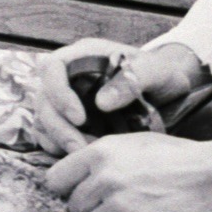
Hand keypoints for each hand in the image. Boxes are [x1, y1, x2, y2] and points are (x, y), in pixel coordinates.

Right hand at [33, 40, 208, 155]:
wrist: (169, 88)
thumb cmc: (161, 73)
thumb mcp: (155, 71)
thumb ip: (130, 82)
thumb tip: (101, 103)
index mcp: (83, 55)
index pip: (52, 67)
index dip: (58, 93)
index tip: (80, 118)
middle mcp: (69, 76)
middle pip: (43, 99)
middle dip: (58, 126)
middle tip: (79, 148)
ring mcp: (67, 98)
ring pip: (43, 119)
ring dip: (57, 140)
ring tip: (83, 154)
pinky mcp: (69, 120)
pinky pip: (50, 134)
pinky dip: (59, 147)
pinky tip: (79, 156)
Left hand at [45, 132, 211, 211]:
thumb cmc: (177, 158)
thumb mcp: (134, 143)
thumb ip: (100, 156)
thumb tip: (72, 174)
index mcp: (100, 152)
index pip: (54, 179)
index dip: (66, 188)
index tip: (80, 192)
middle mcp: (104, 178)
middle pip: (72, 205)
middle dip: (88, 208)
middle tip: (114, 204)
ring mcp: (118, 205)